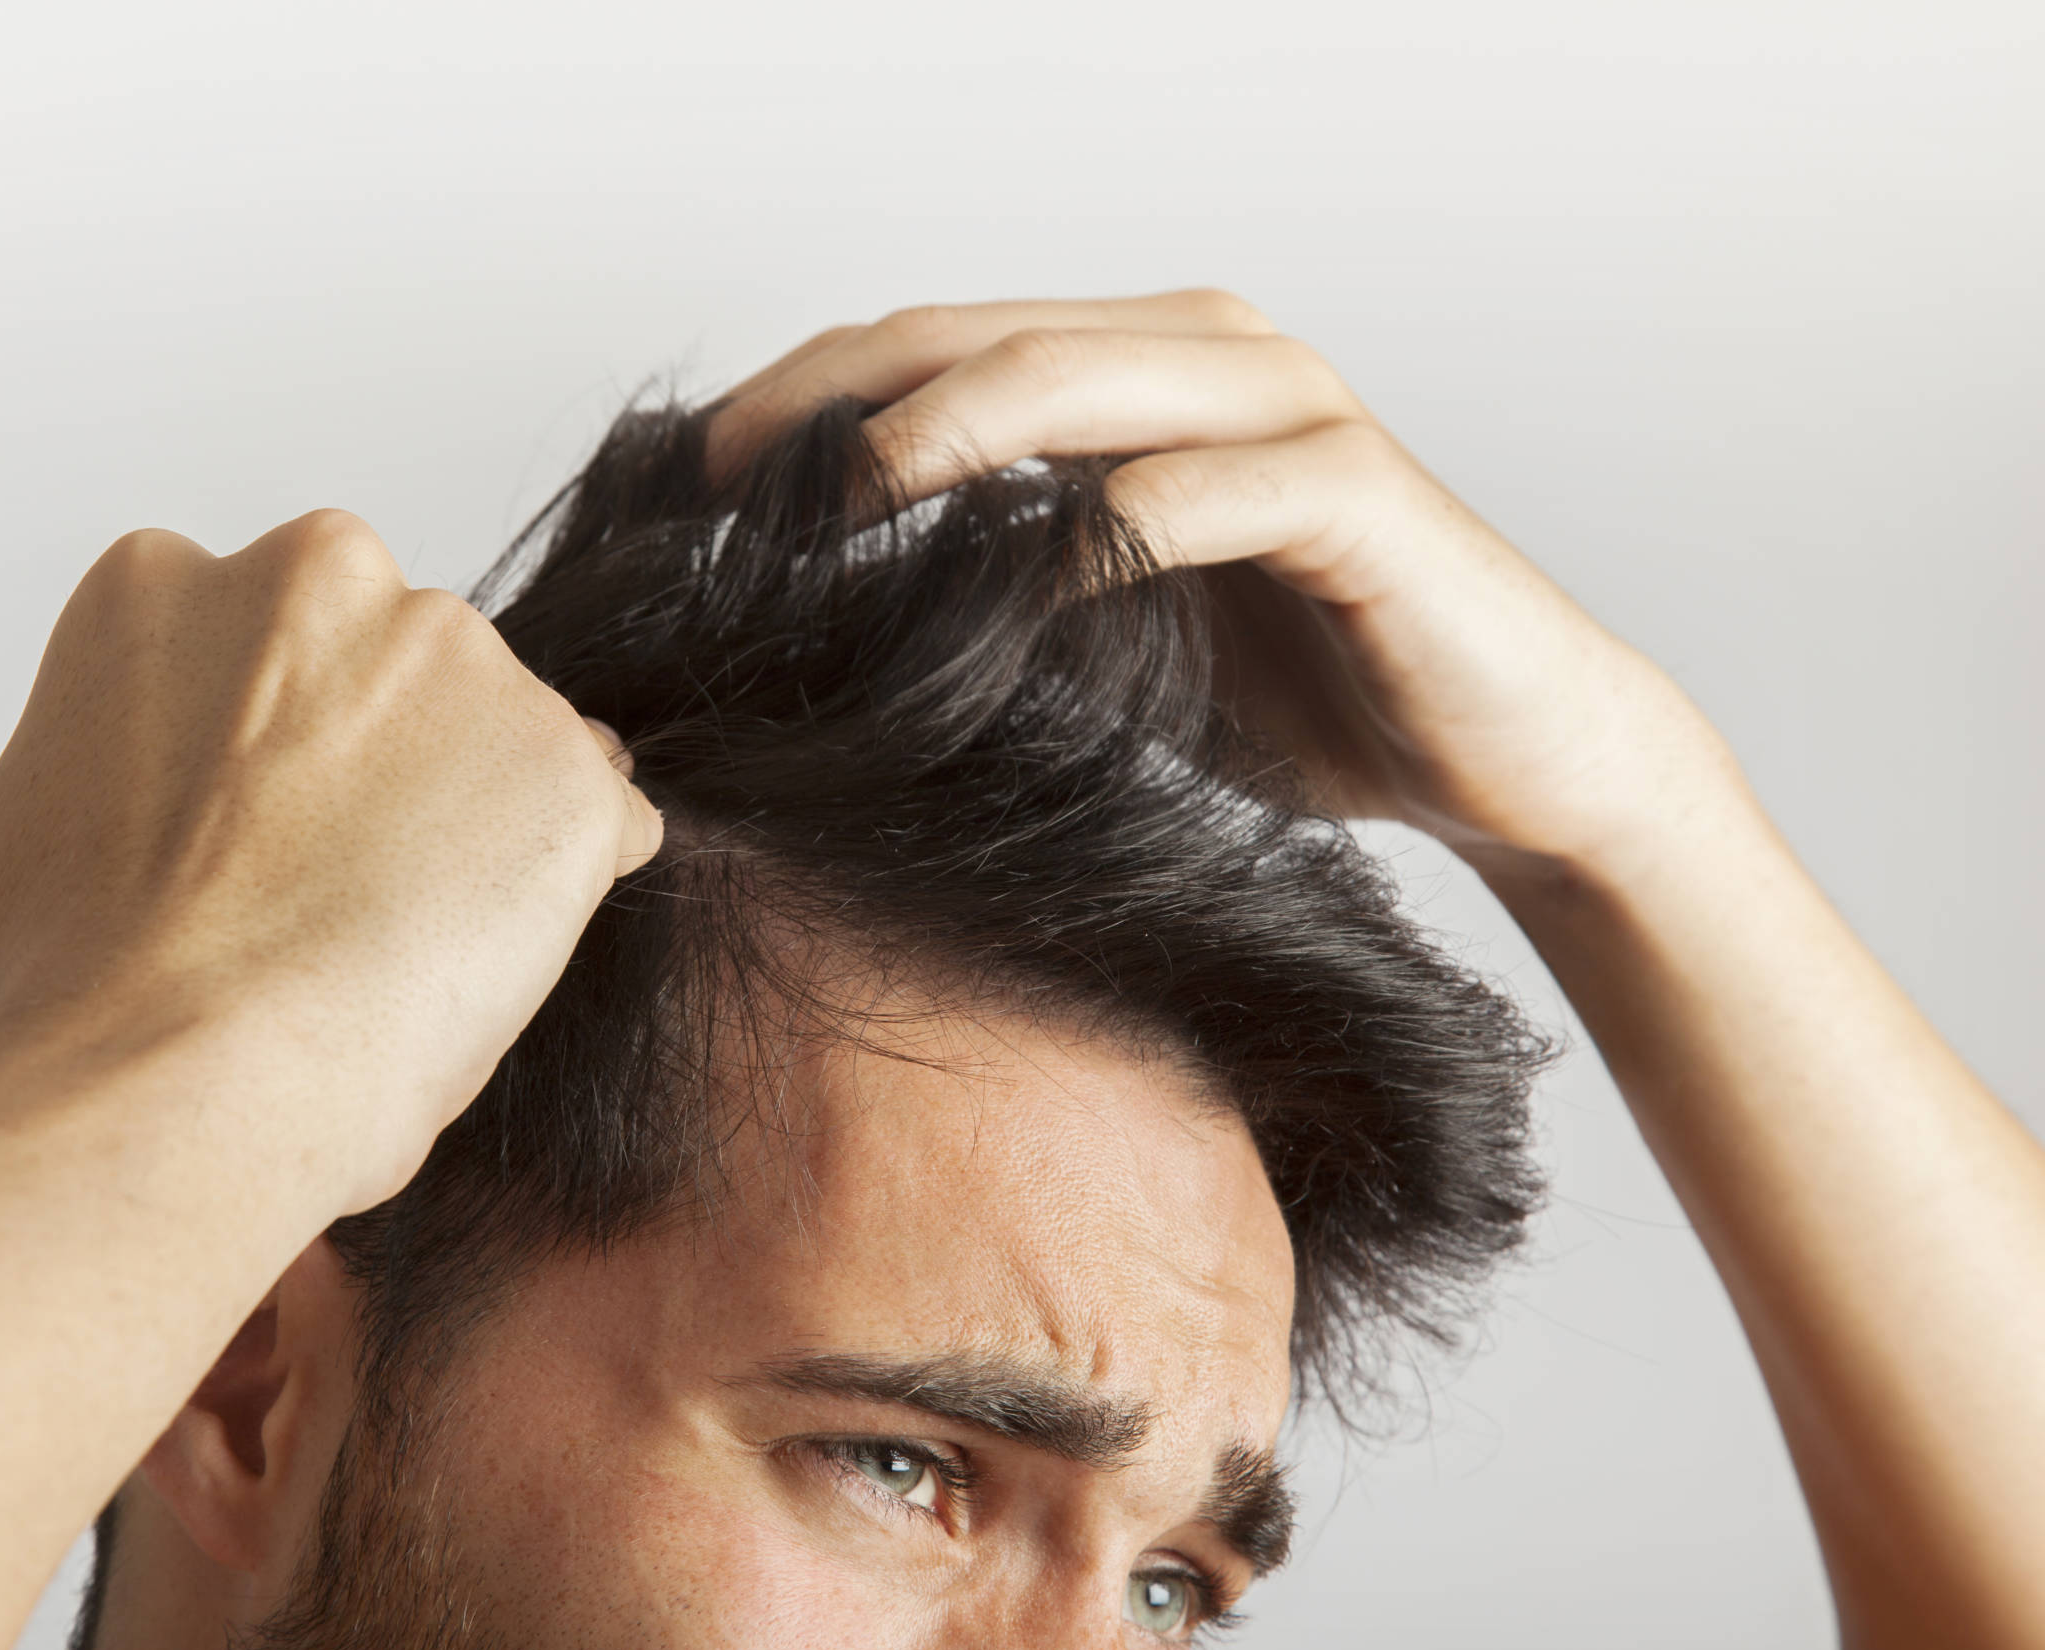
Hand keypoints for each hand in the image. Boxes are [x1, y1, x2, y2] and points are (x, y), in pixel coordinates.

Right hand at [0, 509, 662, 1199]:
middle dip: (367, 769)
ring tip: (399, 955)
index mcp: (158, 588)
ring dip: (464, 827)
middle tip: (321, 900)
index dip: (245, 766)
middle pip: (379, 671)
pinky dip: (561, 887)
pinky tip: (488, 966)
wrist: (178, 1078)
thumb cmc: (57, 1002)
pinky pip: (594, 822)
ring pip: (489, 741)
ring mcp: (460, 666)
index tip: (232, 850)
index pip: (243, 652)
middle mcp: (321, 579)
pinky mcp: (566, 767)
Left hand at [710, 291, 1737, 878]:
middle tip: (724, 478)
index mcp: (1145, 373)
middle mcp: (1212, 356)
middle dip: (837, 396)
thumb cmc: (1310, 698)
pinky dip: (1107, 532)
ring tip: (836, 500)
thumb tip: (830, 616)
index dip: (809, 394)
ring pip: (1084, 378)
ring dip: (948, 431)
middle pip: (983, 336)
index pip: (940, 346)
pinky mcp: (1360, 496)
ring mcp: (1291, 411)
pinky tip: (1018, 587)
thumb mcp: (1116, 640)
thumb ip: (1003, 591)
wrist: (1513, 757)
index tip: (693, 477)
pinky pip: (1209, 493)